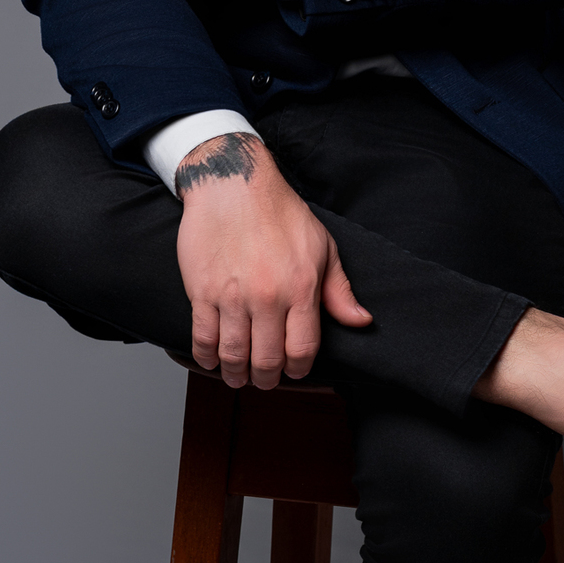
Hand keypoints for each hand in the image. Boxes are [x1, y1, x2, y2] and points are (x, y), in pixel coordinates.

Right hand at [174, 134, 371, 386]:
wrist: (232, 183)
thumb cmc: (279, 213)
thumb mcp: (322, 246)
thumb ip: (339, 290)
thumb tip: (361, 322)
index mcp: (302, 288)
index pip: (303, 350)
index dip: (298, 370)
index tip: (293, 370)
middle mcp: (268, 296)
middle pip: (267, 361)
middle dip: (267, 379)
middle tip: (264, 379)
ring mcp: (233, 296)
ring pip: (233, 356)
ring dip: (236, 375)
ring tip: (238, 376)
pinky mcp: (202, 291)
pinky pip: (203, 339)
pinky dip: (206, 358)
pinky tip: (213, 359)